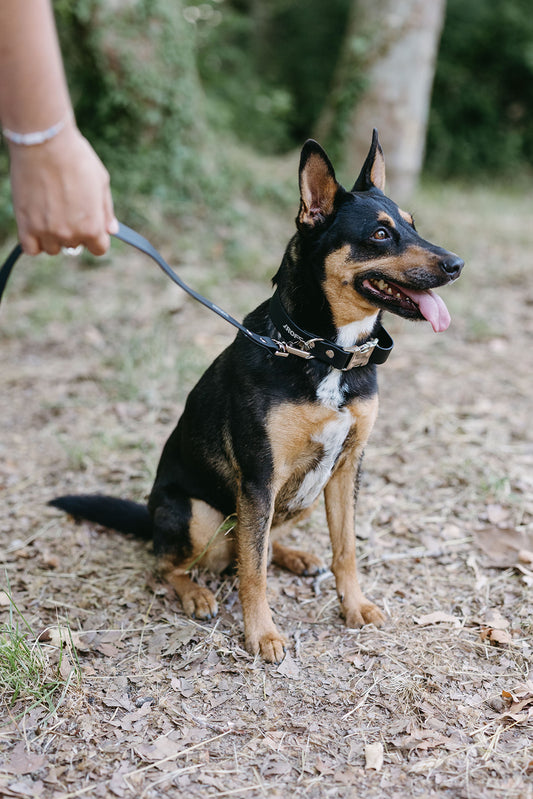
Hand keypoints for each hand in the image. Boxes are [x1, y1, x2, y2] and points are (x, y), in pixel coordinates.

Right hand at [8, 121, 118, 255]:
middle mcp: (70, 234)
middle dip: (74, 231)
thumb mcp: (101, 182)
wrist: (44, 142)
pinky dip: (34, 241)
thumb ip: (106, 210)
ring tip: (50, 212)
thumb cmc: (76, 158)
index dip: (96, 237)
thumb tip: (112, 230)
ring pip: (52, 248)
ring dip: (53, 236)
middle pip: (75, 246)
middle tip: (66, 206)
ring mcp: (47, 231)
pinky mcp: (25, 225)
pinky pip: (31, 249)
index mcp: (92, 226)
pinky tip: (36, 225)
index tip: (90, 225)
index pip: (99, 249)